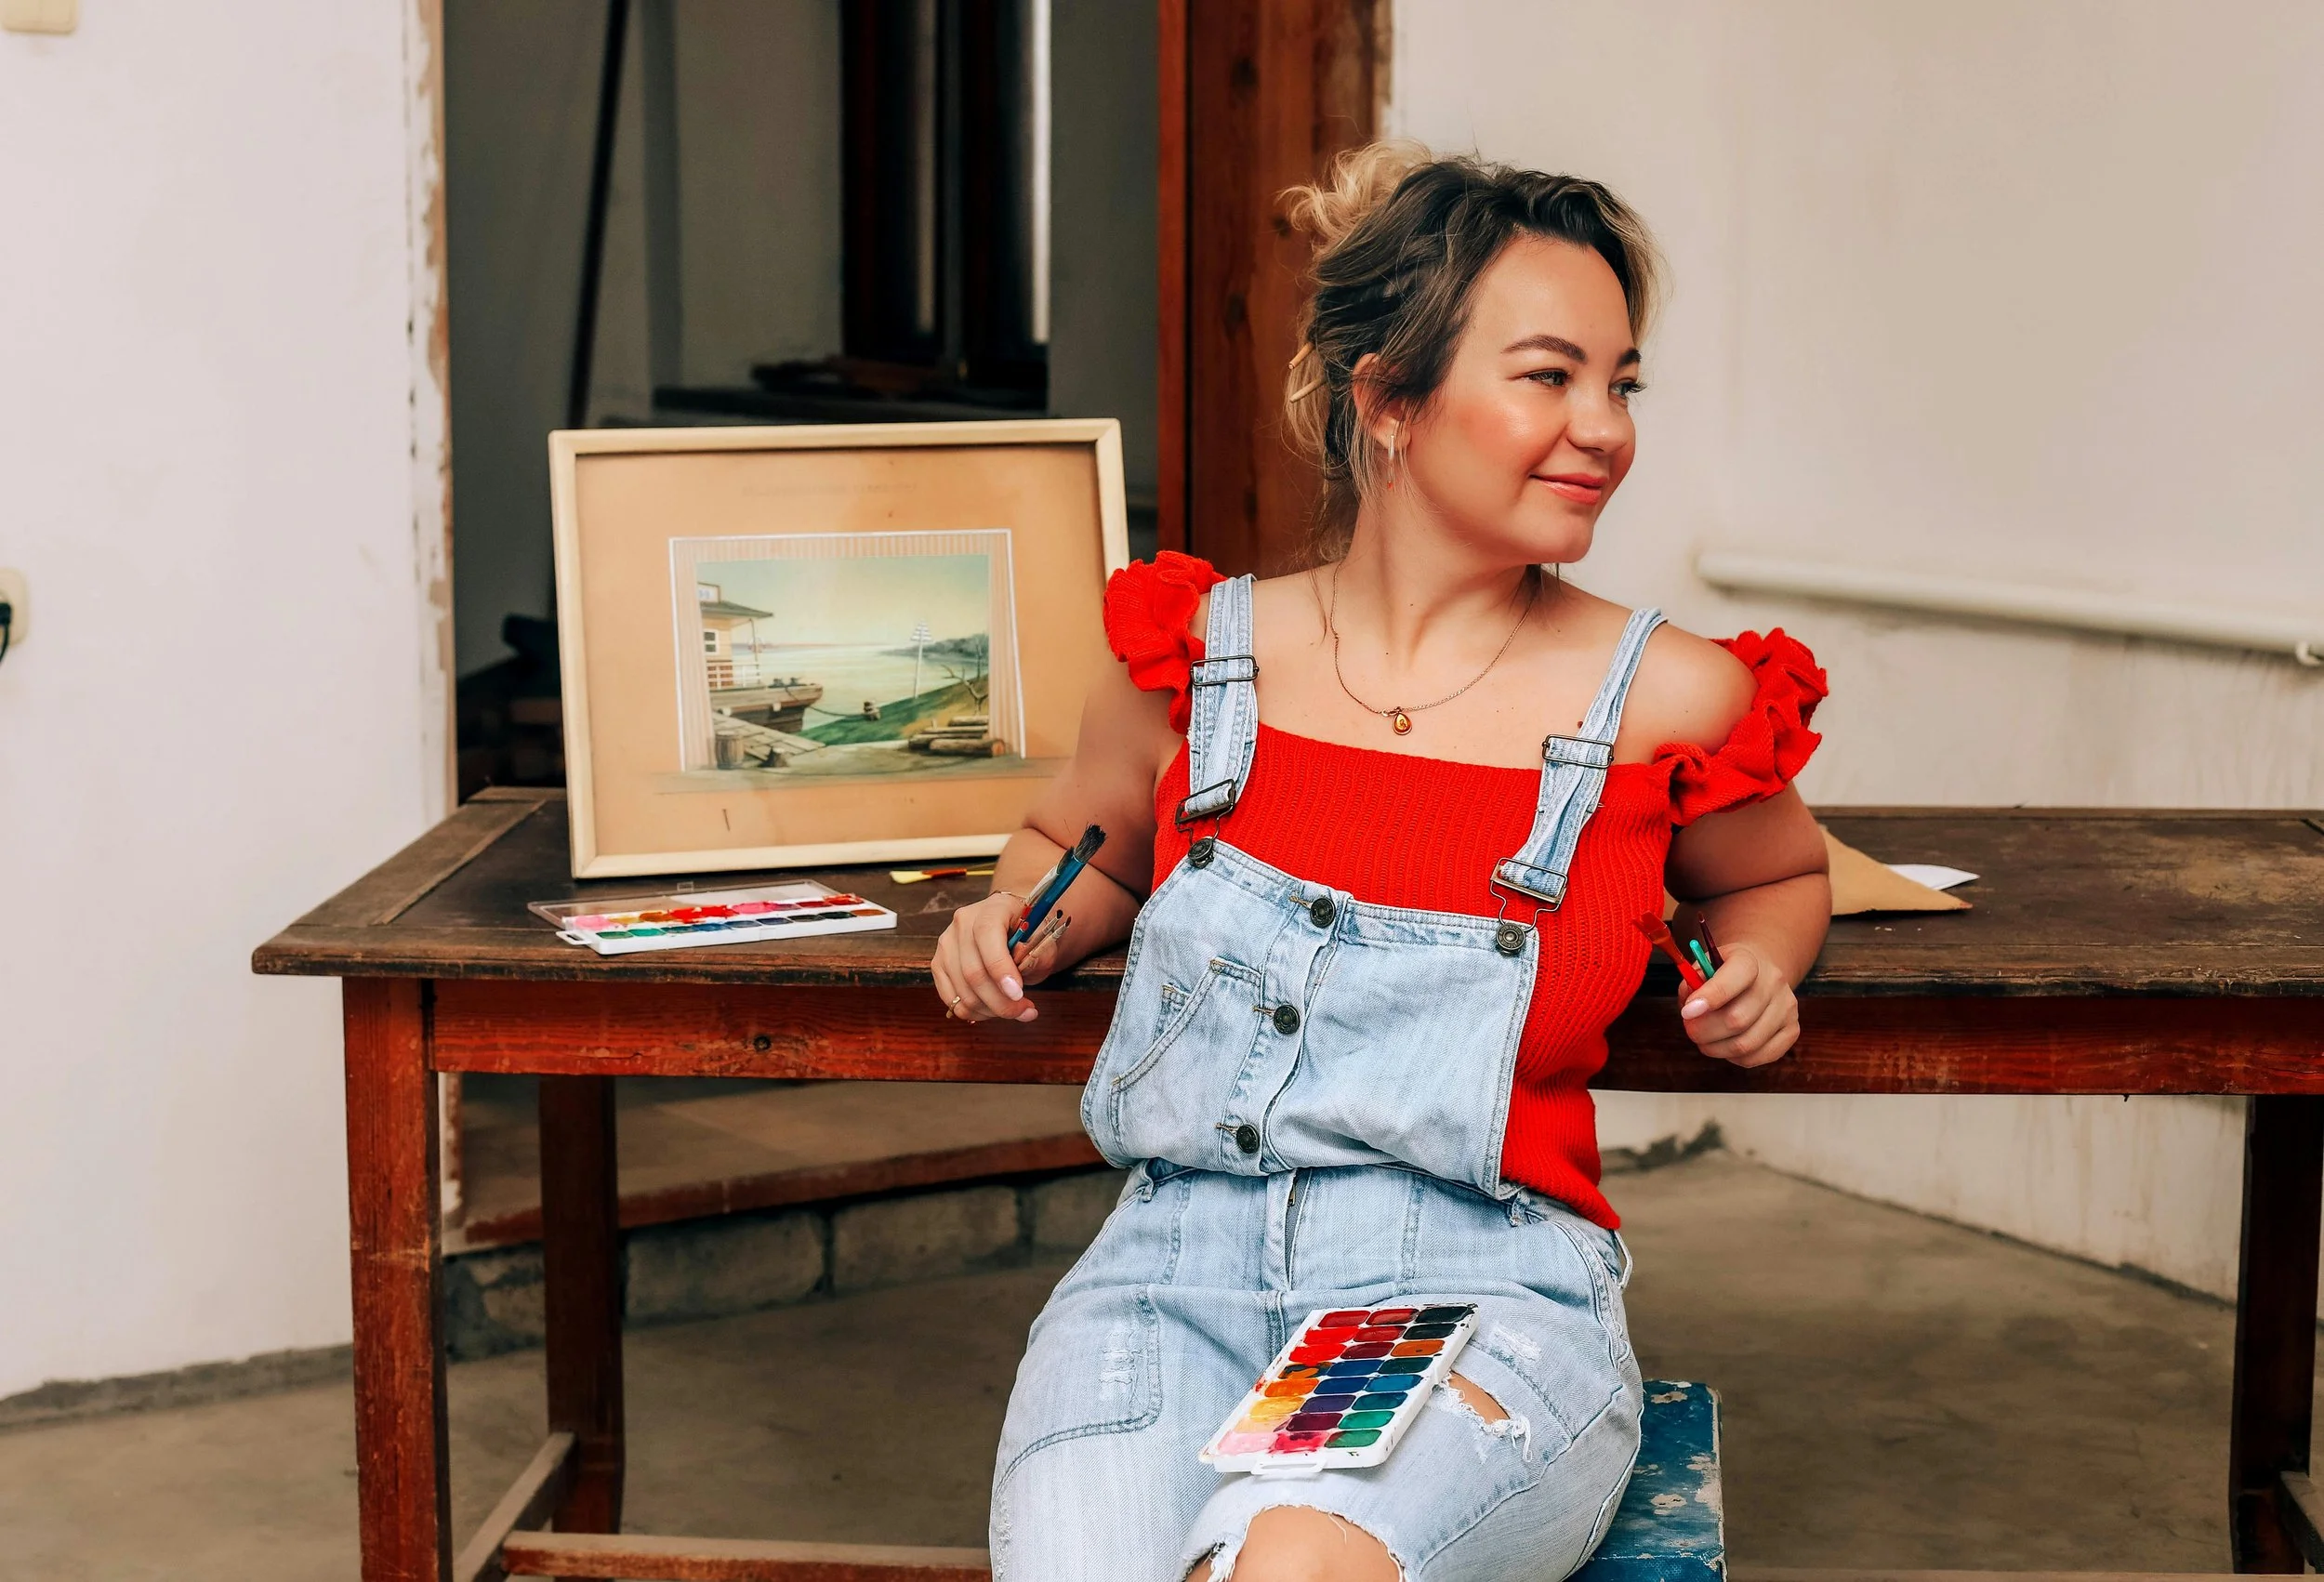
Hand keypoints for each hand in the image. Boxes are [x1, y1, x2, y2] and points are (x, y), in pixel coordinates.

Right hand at [930, 892, 1069, 1023]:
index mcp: (992, 908)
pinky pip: (951, 999)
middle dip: (1002, 1001)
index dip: (1001, 969)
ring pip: (962, 991)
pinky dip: (975, 1012)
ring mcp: (946, 944)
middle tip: (1026, 1012)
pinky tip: (994, 1010)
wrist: (1013, 924)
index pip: (987, 935)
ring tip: (1015, 1012)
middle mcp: (962, 923)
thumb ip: (1034, 957)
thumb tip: (1014, 983)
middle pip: (973, 972)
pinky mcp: (939, 964)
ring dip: (991, 1011)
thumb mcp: (1043, 940)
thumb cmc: (1030, 933)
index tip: (1018, 994)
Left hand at [1679, 942, 1797, 1067]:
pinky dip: (1736, 1058)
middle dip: (1705, 1031)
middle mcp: (1773, 982)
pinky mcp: (1792, 1030)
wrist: (1758, 973)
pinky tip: (1726, 1046)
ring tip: (1705, 1041)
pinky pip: (1759, 1056)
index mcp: (1749, 960)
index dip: (1710, 997)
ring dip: (1716, 1049)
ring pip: (1746, 1044)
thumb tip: (1690, 1010)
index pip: (1736, 976)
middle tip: (1691, 1031)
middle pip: (1737, 1019)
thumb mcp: (1704, 967)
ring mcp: (1787, 1008)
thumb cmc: (1724, 973)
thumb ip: (1692, 985)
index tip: (1687, 1012)